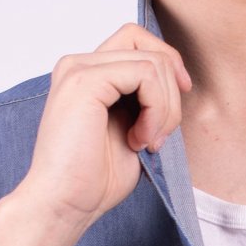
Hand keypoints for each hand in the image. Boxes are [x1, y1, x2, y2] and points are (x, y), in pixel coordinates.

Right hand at [15, 23, 192, 231]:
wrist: (65, 204)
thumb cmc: (94, 178)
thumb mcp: (132, 128)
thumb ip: (146, 99)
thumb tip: (180, 80)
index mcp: (87, 74)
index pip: (137, 41)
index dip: (167, 65)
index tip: (175, 106)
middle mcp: (78, 64)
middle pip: (148, 46)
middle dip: (171, 92)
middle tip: (160, 135)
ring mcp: (78, 69)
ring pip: (153, 61)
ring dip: (165, 108)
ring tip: (147, 142)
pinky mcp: (84, 80)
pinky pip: (145, 74)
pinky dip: (156, 109)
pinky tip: (140, 139)